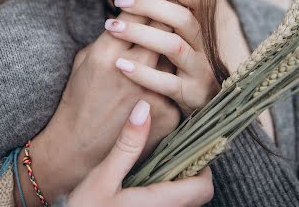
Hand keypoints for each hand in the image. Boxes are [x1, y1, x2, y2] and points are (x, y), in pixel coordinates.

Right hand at [31, 13, 180, 199]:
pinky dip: (177, 70)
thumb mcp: (86, 58)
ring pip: (175, 52)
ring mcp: (151, 93)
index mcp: (106, 54)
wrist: (81, 145)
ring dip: (177, 36)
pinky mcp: (166, 113)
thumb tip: (134, 14)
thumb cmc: (80, 96)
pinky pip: (178, 80)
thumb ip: (110, 35)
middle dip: (167, 11)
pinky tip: (182, 61)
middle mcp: (130, 70)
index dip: (147, 0)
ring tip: (182, 23)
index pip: (137, 15)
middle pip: (161, 28)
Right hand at [68, 100, 213, 206]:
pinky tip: (143, 174)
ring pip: (182, 199)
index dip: (202, 164)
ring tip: (158, 154)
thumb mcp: (103, 177)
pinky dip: (163, 187)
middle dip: (188, 166)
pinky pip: (166, 203)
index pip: (204, 187)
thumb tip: (144, 109)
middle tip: (171, 143)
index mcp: (162, 203)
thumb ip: (127, 145)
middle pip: (196, 193)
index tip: (189, 141)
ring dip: (175, 177)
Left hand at [107, 0, 219, 115]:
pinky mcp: (192, 97)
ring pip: (174, 45)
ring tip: (112, 28)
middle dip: (150, 6)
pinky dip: (143, 73)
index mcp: (201, 30)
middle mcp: (205, 49)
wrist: (185, 115)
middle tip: (120, 2)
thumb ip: (165, 18)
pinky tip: (121, 64)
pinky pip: (167, 83)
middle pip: (183, 19)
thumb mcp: (170, 43)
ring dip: (141, 33)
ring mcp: (201, 73)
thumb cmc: (167, 71)